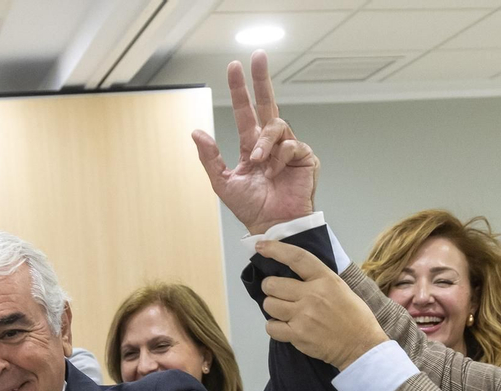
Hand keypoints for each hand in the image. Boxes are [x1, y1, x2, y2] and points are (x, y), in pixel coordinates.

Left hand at [192, 51, 319, 234]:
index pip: (246, 111)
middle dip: (261, 79)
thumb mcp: (223, 182)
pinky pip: (291, 145)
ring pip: (277, 126)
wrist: (272, 225)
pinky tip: (275, 172)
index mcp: (252, 145)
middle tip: (257, 55)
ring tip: (258, 161)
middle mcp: (271, 143)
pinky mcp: (305, 157)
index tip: (234, 66)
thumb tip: (196, 131)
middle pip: (267, 102)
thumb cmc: (250, 207)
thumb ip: (209, 157)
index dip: (240, 89)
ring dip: (264, 142)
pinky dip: (279, 158)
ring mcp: (289, 148)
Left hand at [257, 239, 387, 368]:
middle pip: (272, 284)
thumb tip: (294, 271)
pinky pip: (271, 327)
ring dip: (272, 307)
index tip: (261, 246)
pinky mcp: (298, 335)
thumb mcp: (341, 287)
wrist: (361, 345)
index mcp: (325, 279)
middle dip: (270, 287)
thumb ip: (319, 278)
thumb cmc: (354, 316)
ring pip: (269, 305)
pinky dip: (274, 327)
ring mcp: (303, 315)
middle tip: (277, 292)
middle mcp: (312, 295)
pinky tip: (284, 327)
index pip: (296, 258)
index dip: (275, 249)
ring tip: (283, 311)